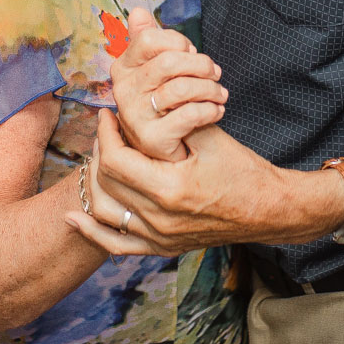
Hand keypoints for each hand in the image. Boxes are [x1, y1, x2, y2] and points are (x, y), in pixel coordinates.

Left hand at [65, 111, 332, 256]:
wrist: (269, 210)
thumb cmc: (244, 170)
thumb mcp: (211, 137)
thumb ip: (174, 117)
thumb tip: (140, 95)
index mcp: (170, 189)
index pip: (115, 159)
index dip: (106, 133)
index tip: (108, 114)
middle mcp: (160, 219)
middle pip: (106, 183)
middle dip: (98, 151)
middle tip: (105, 130)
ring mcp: (160, 238)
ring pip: (104, 212)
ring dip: (93, 183)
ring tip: (96, 158)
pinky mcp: (162, 248)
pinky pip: (116, 245)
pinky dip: (91, 232)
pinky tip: (73, 218)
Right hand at [108, 7, 226, 160]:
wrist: (166, 149)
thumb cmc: (164, 103)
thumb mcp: (155, 69)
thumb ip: (148, 40)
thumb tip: (138, 12)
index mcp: (123, 68)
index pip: (150, 39)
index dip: (178, 42)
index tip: (192, 52)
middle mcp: (123, 90)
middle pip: (169, 62)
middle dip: (201, 65)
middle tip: (216, 74)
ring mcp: (134, 115)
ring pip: (181, 88)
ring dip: (211, 90)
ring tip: (221, 94)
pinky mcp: (152, 139)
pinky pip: (189, 115)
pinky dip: (210, 110)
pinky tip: (217, 111)